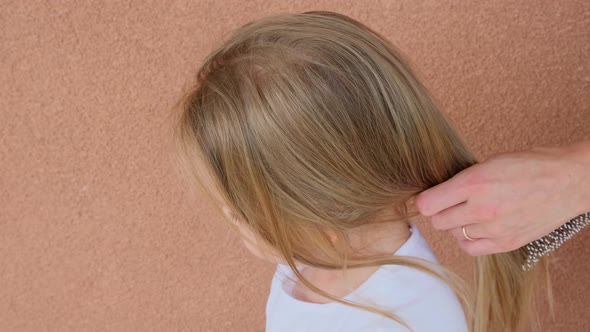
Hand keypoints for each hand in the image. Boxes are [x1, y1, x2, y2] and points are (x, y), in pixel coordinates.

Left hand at [415, 140, 589, 255]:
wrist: (569, 180)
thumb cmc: (530, 165)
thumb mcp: (489, 162)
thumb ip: (462, 180)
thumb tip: (436, 192)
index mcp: (474, 183)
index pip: (427, 204)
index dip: (424, 200)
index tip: (428, 197)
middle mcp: (482, 208)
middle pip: (438, 221)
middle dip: (440, 211)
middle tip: (450, 203)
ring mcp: (495, 228)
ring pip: (454, 234)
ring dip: (456, 224)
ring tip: (470, 212)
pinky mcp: (507, 243)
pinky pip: (471, 248)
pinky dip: (468, 239)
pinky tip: (476, 227)